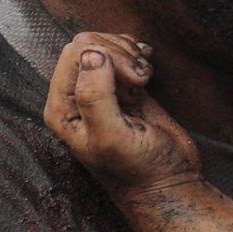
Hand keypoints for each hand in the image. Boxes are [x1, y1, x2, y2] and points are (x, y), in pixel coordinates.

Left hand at [44, 31, 200, 201]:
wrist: (169, 186)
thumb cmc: (139, 171)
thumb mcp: (112, 137)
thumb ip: (95, 96)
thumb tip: (92, 54)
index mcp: (63, 109)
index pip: (74, 55)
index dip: (107, 56)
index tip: (135, 81)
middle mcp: (77, 98)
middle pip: (88, 45)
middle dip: (120, 53)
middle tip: (142, 79)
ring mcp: (102, 92)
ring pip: (105, 46)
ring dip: (131, 53)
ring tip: (146, 77)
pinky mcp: (126, 91)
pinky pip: (123, 57)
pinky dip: (138, 54)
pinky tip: (148, 69)